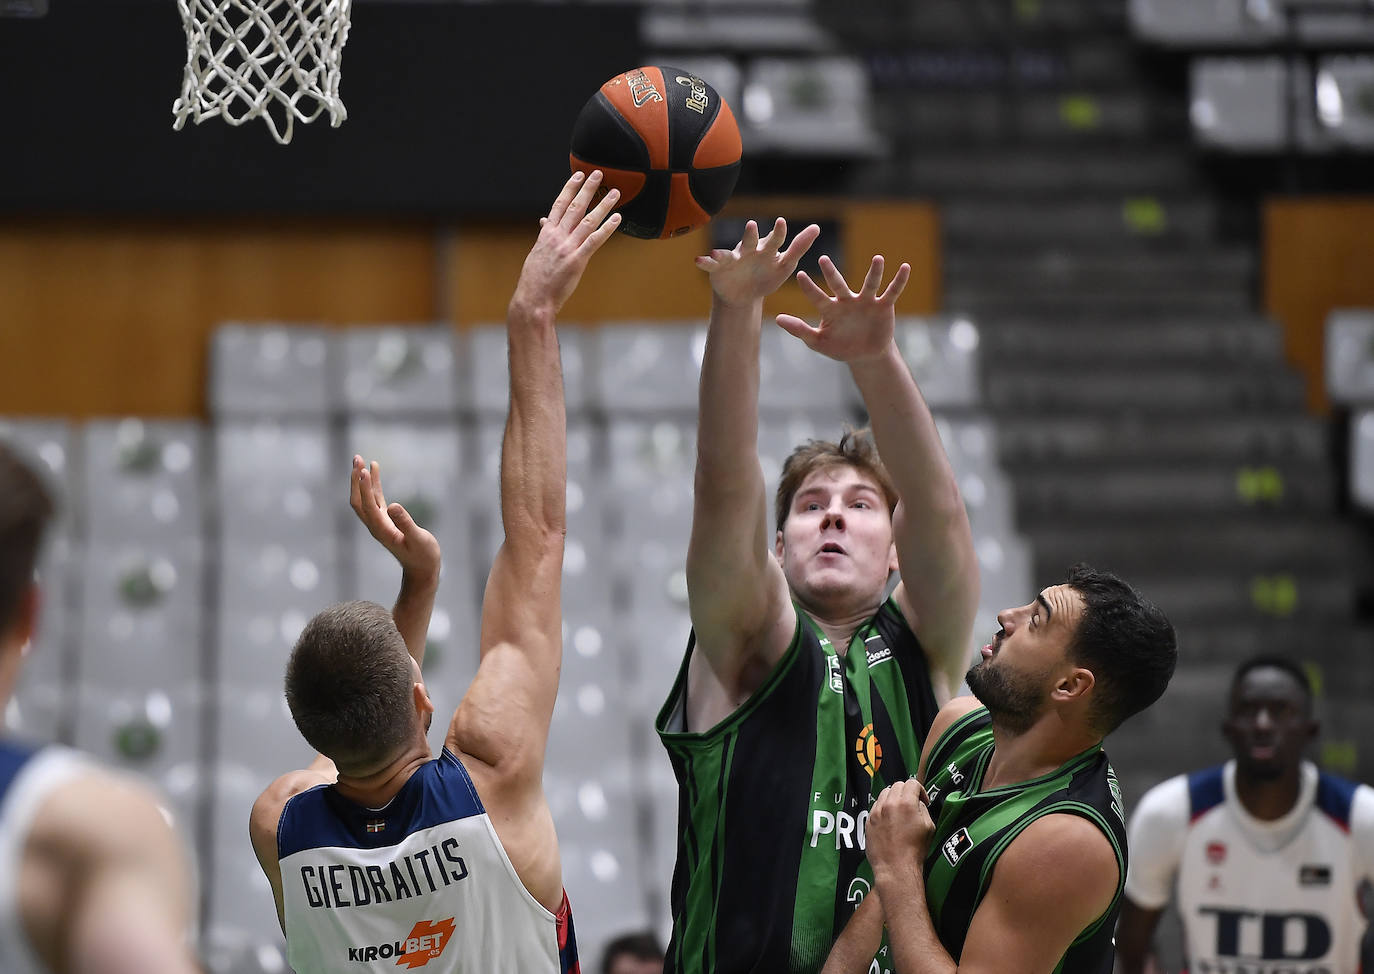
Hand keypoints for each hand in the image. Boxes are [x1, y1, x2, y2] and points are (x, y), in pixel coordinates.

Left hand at [349, 455, 440, 587]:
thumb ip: (406, 523)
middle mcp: (376, 526)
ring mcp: (379, 523)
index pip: (367, 506)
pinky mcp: (386, 520)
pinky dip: (372, 485)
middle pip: (358, 500)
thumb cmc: (423, 556)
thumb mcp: (418, 539)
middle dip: (355, 480)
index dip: (364, 488)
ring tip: (361, 459)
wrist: (422, 570)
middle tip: (356, 458)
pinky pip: (374, 499)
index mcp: (381, 530)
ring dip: (361, 479)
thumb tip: (393, 506)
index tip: (364, 469)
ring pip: (364, 498)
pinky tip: (374, 471)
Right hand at [509, 170, 621, 319]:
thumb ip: (544, 235)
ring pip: (588, 221)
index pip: (559, 204)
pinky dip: (607, 229)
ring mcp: (567, 248)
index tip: (578, 175)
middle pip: (575, 207)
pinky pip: (594, 241)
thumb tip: (544, 221)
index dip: (570, 188)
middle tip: (598, 174)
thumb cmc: (535, 279)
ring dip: (603, 205)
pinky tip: (617, 219)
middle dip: (587, 189)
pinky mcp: (577, 261)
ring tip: (615, 193)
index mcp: (547, 234)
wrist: (533, 299)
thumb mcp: (537, 253)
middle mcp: (557, 237)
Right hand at [695, 218, 820, 309]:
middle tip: (752, 226)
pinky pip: (710, 265)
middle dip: (750, 235)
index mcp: (767, 248)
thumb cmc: (767, 275)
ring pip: (728, 254)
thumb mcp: (785, 265)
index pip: (775, 239)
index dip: (778, 232)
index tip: (782, 223)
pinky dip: (704, 262)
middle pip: (750, 241)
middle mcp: (749, 249)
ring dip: (723, 253)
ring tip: (719, 253)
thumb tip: (817, 226)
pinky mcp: (718, 269)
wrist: (744, 294)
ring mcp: (733, 258)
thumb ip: (799, 246)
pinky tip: (698, 261)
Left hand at [776, 254, 910, 363]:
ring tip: (878, 259)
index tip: (799, 275)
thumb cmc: (840, 347)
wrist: (865, 356)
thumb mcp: (818, 342)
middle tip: (823, 259)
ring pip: (869, 284)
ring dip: (874, 272)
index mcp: (831, 309)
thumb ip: (799, 330)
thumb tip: (778, 319)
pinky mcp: (883, 306)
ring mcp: (866, 302)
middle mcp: (847, 301)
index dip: (809, 288)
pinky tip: (905, 268)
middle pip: (838, 284)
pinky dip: (899, 281)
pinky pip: (892, 291)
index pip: (817, 296)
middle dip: (831, 273)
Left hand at [865, 779, 933, 881]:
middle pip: (897, 785)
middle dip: (906, 792)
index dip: (920, 790)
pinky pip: (876, 806)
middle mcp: (889, 804)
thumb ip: (923, 809)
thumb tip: (917, 803)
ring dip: (893, 798)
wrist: (896, 868)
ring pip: (884, 793)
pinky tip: (889, 821)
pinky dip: (883, 808)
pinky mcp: (868, 821)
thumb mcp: (929, 827)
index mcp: (906, 803)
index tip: (923, 801)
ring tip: (899, 812)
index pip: (912, 783)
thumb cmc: (915, 850)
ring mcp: (876, 811)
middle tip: (911, 805)